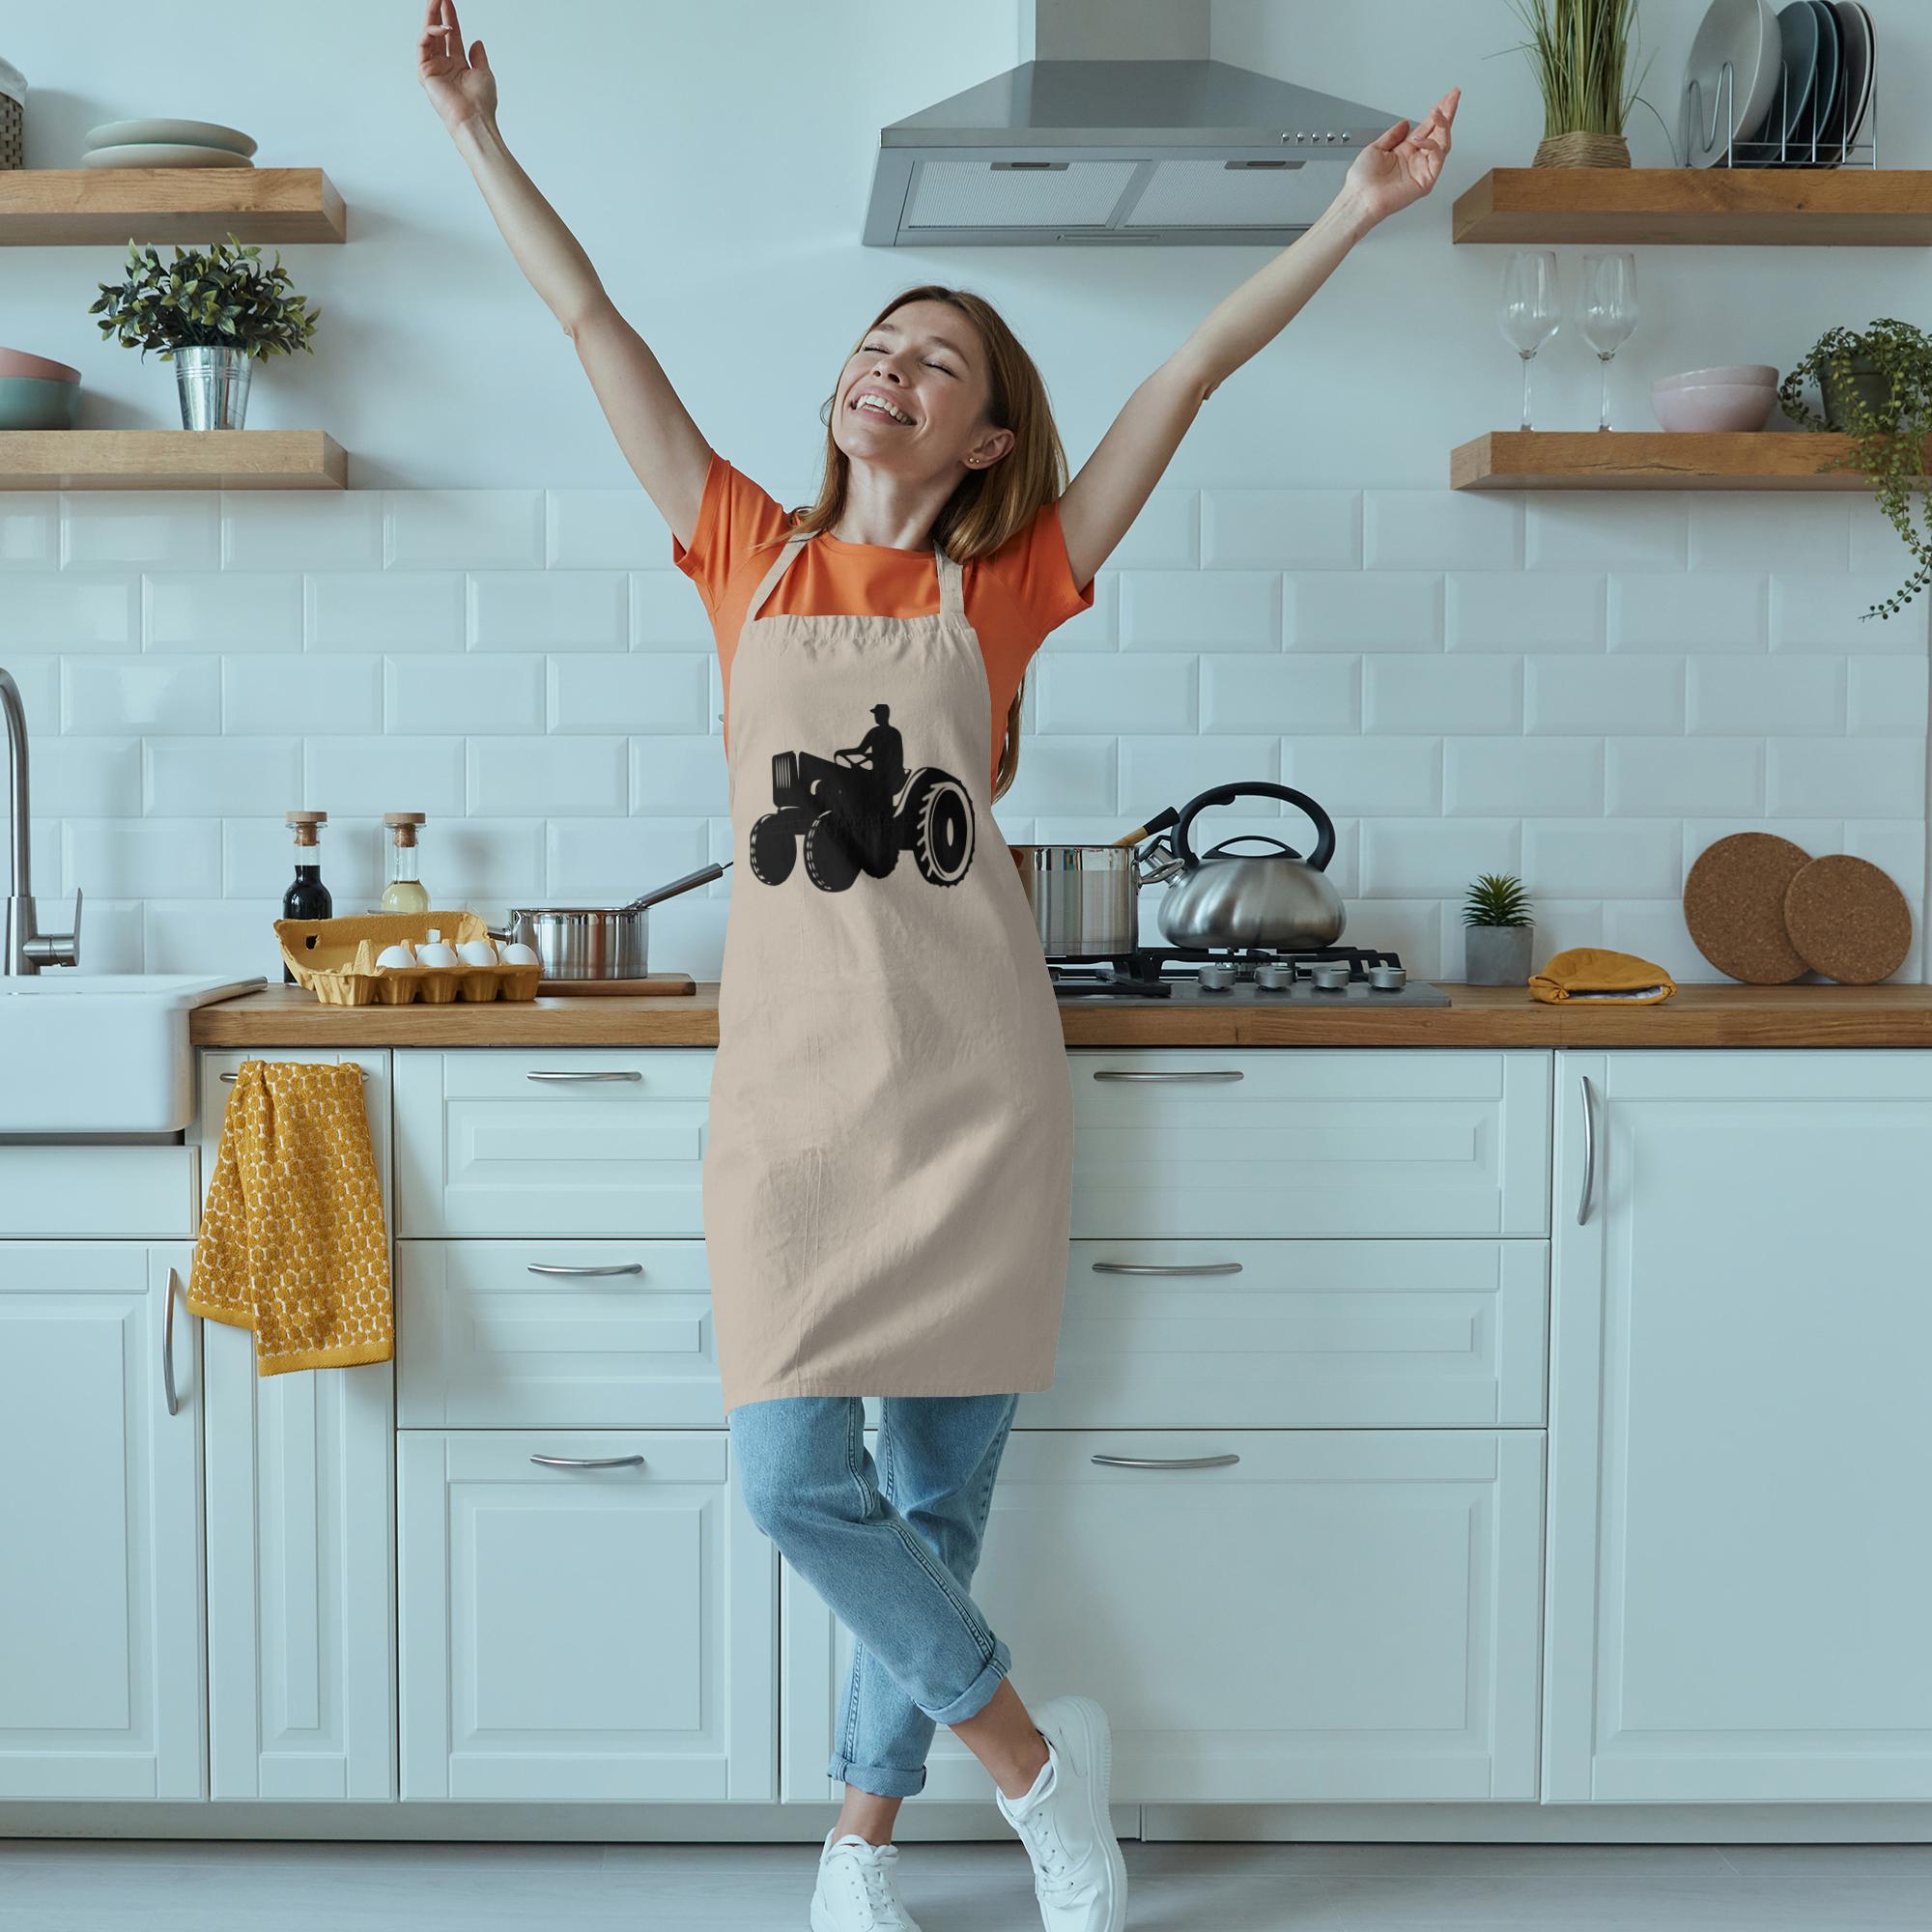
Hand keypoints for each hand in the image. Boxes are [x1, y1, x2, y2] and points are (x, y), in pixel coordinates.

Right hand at [417, 0, 497, 133]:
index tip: (449, 1)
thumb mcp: (484, 73)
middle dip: (437, 12)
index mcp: (458, 65)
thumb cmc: (481, 102)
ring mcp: (433, 68)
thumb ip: (478, 56)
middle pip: (438, 32)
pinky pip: (423, 45)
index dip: (451, 18)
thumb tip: (476, 41)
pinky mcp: (424, 72)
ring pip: (428, 35)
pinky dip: (431, 33)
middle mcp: (444, 65)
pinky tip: (443, 28)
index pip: (452, 36)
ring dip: (432, 16)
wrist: (474, 119)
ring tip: (436, 0)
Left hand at [1342, 86, 1459, 228]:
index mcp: (1406, 150)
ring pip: (1443, 143)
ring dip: (1443, 126)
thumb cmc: (1363, 180)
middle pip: (1440, 132)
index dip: (1438, 111)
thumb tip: (1404, 123)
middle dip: (1448, 113)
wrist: (1359, 198)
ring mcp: (1422, 170)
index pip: (1428, 127)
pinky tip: (1421, 139)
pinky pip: (1437, 159)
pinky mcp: (1426, 181)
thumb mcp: (1376, 148)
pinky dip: (1432, 146)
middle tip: (1454, 96)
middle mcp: (1416, 159)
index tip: (1447, 96)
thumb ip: (1392, 135)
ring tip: (1438, 113)